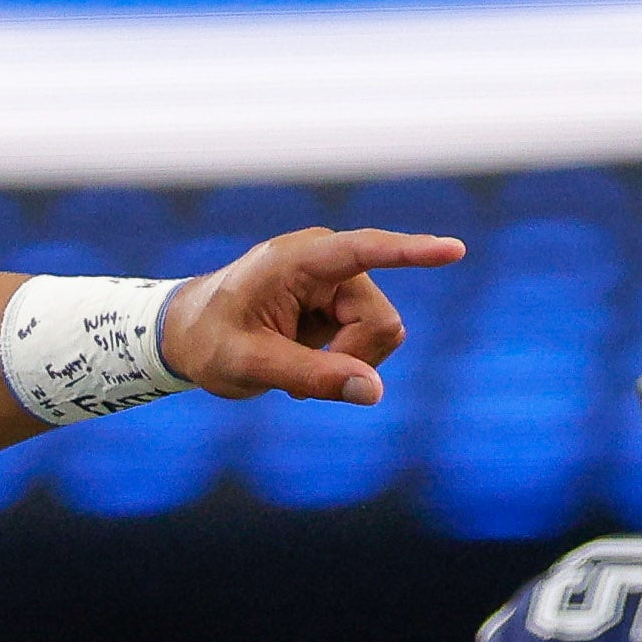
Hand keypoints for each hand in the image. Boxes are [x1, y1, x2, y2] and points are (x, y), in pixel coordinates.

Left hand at [160, 227, 466, 406]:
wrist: (187, 335)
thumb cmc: (208, 342)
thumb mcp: (250, 366)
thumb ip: (310, 376)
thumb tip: (374, 391)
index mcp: (298, 260)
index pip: (366, 251)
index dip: (412, 253)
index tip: (454, 250)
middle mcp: (327, 262)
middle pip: (382, 321)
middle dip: (353, 359)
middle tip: (301, 385)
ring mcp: (338, 282)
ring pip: (383, 334)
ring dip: (348, 362)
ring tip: (296, 369)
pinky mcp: (341, 303)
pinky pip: (369, 341)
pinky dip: (343, 361)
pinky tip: (304, 362)